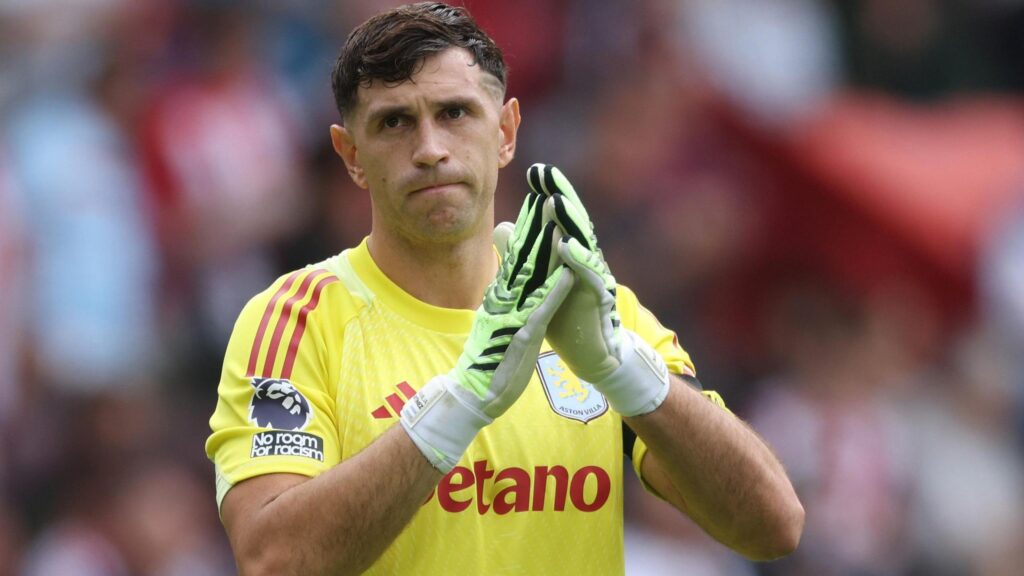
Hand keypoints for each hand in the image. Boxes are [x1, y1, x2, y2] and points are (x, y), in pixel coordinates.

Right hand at [401, 190, 573, 471]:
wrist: (473, 395)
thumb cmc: (489, 363)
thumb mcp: (497, 324)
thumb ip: (502, 302)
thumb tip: (503, 285)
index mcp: (502, 297)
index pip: (517, 256)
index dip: (529, 227)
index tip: (540, 200)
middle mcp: (505, 300)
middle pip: (524, 254)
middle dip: (537, 222)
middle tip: (548, 191)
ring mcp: (513, 315)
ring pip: (533, 274)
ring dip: (548, 246)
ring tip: (560, 218)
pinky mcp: (521, 335)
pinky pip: (541, 309)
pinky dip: (556, 290)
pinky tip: (570, 272)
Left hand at [527, 163, 669, 416]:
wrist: (588, 352)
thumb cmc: (566, 313)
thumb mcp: (538, 279)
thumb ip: (522, 252)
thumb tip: (502, 225)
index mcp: (568, 254)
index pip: (558, 218)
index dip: (548, 193)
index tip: (534, 170)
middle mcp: (583, 260)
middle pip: (572, 222)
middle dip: (559, 195)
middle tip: (545, 172)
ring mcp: (591, 278)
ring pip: (582, 243)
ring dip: (569, 221)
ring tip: (555, 200)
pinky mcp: (595, 299)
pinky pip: (588, 277)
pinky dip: (578, 260)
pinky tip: (567, 245)